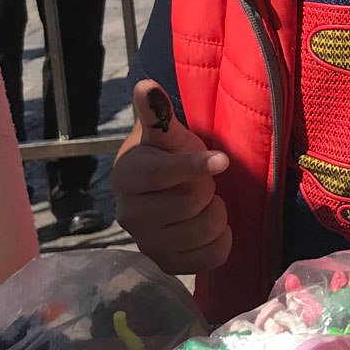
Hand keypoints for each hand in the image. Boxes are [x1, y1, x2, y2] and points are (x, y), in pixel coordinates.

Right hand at [113, 80, 231, 273]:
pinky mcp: (168, 265)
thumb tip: (145, 85)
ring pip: (205, 230)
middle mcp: (129, 214)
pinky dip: (222, 240)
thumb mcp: (166, 134)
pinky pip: (211, 257)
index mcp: (127, 176)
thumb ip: (156, 113)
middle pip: (190, 203)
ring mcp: (147, 244)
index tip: (222, 159)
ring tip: (205, 203)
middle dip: (207, 188)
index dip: (196, 166)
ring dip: (217, 213)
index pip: (163, 174)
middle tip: (202, 182)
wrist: (164, 192)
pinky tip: (210, 227)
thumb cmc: (169, 156)